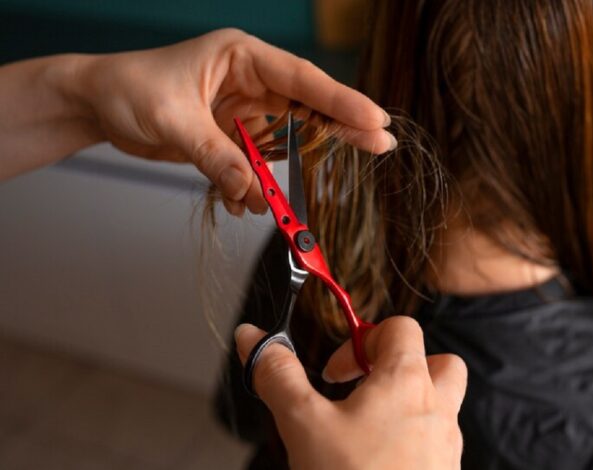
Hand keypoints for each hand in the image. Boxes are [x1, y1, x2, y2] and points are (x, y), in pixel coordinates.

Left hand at [78, 28, 394, 215]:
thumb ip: (216, 156)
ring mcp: (245, 109)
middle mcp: (251, 80)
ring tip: (280, 202)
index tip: (373, 120)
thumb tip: (251, 192)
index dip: (341, 100)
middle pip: (309, 106)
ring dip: (287, 172)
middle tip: (380, 144)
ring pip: (286, 140)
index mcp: (243, 57)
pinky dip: (255, 186)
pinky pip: (258, 163)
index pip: (302, 80)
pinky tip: (245, 202)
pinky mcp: (233, 135)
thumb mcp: (172, 120)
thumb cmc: (129, 89)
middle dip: (341, 127)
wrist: (99, 103)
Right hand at [234, 317, 466, 469]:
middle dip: (401, 367)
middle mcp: (438, 407)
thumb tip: (252, 337)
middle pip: (436, 361)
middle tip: (365, 390)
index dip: (363, 339)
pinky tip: (379, 460)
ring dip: (410, 403)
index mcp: (407, 381)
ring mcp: (447, 444)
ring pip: (443, 403)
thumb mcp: (303, 423)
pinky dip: (414, 439)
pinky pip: (439, 441)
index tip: (334, 372)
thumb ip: (278, 375)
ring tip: (368, 427)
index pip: (400, 328)